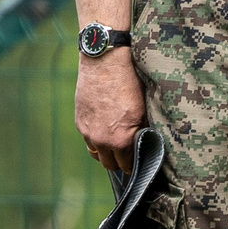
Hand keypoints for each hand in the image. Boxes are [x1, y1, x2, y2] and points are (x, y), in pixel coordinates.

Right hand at [75, 53, 145, 175]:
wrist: (105, 62)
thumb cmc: (129, 82)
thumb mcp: (144, 109)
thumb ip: (143, 132)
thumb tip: (147, 144)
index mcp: (121, 140)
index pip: (127, 167)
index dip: (135, 165)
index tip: (140, 160)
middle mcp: (102, 140)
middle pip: (110, 165)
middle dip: (119, 161)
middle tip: (128, 153)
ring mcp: (88, 132)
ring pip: (96, 154)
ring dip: (105, 152)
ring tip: (115, 143)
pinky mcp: (80, 122)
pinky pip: (88, 139)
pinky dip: (96, 139)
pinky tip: (105, 128)